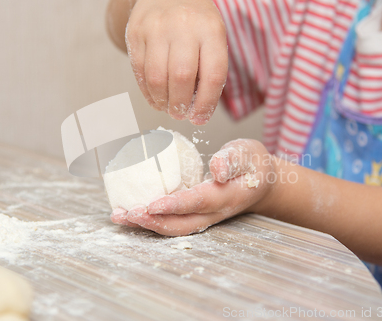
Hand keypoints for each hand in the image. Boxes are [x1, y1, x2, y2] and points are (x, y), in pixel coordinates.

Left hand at [110, 139, 275, 235]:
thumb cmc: (253, 164)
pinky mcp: (196, 215)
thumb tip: (216, 168)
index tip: (152, 204)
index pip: (198, 202)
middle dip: (152, 222)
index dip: (175, 205)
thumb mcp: (248, 154)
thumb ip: (232, 160)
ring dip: (146, 225)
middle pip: (181, 225)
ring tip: (120, 216)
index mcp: (227, 197)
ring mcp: (205, 218)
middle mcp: (214, 213)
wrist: (261, 182)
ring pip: (174, 228)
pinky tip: (131, 212)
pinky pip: (173, 222)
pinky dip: (151, 220)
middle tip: (126, 213)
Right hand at [125, 0, 227, 124]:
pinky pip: (140, 72)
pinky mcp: (135, 34)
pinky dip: (148, 92)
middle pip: (182, 78)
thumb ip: (209, 69)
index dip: (206, 104)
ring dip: (163, 102)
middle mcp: (183, 27)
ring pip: (157, 78)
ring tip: (168, 107)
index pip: (212, 75)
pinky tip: (156, 98)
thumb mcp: (213, 37)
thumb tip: (197, 110)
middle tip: (181, 114)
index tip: (200, 118)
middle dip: (181, 105)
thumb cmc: (195, 21)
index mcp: (210, 30)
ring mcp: (156, 29)